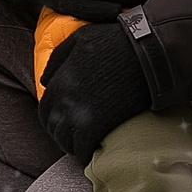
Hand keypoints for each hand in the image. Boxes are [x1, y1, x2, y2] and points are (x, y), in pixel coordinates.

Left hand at [37, 22, 152, 160]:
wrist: (146, 53)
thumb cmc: (115, 40)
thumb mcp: (79, 38)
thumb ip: (57, 58)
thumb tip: (44, 80)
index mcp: (61, 79)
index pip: (45, 106)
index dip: (51, 115)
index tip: (61, 118)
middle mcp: (66, 98)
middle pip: (52, 125)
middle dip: (59, 130)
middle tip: (71, 133)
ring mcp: (81, 113)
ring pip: (64, 139)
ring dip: (70, 143)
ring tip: (79, 143)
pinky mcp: (99, 124)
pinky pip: (82, 147)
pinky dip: (83, 153)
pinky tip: (89, 152)